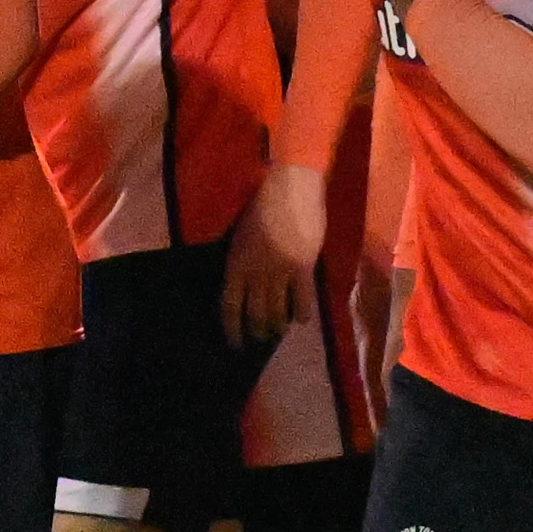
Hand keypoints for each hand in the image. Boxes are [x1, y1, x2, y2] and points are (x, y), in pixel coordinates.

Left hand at [222, 166, 328, 347]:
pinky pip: (303, 299)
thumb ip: (241, 262)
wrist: (291, 189)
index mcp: (236, 264)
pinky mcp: (303, 268)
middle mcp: (255, 273)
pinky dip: (302, 313)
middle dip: (256, 331)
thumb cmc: (263, 207)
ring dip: (278, 326)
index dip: (231, 328)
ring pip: (278, 311)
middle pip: (254, 313)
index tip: (234, 342)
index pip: (229, 306)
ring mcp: (280, 271)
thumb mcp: (241, 236)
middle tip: (259, 338)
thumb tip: (244, 287)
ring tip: (279, 331)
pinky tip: (302, 319)